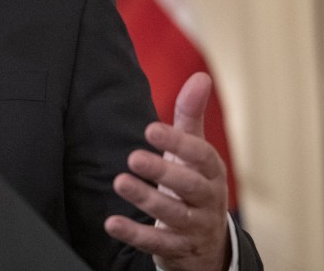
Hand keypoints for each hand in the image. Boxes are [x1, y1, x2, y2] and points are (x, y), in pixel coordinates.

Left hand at [104, 72, 230, 270]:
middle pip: (190, 187)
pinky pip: (157, 243)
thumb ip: (191, 115)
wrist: (207, 243)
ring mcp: (194, 226)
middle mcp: (207, 199)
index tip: (150, 129)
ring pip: (174, 215)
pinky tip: (112, 222)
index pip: (200, 156)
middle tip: (133, 157)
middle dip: (163, 172)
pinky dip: (134, 234)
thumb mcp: (195, 152)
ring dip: (146, 199)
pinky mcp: (178, 249)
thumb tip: (200, 76)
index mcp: (211, 172)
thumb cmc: (194, 184)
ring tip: (120, 182)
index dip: (178, 142)